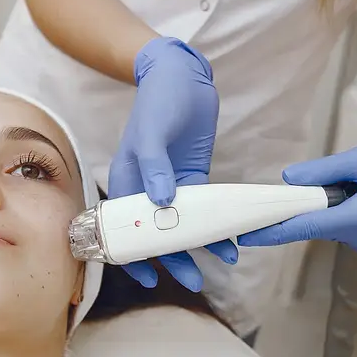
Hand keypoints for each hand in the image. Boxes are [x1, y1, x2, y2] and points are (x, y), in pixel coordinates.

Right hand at [108, 36, 237, 291]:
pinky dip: (215, 224)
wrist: (182, 75)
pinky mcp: (193, 178)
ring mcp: (171, 185)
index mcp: (126, 180)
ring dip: (200, 246)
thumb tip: (162, 201)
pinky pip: (203, 208)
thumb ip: (154, 166)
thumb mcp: (152, 132)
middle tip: (194, 281)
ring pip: (182, 225)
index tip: (147, 278)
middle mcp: (146, 188)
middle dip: (174, 259)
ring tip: (222, 263)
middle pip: (158, 233)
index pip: (125, 228)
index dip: (135, 255)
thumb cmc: (159, 100)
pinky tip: (231, 239)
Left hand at [238, 122, 356, 253]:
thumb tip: (287, 180)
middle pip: (313, 224)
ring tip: (353, 178)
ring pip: (322, 221)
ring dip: (321, 202)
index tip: (247, 236)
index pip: (307, 227)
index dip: (274, 231)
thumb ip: (321, 172)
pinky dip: (330, 205)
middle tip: (310, 181)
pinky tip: (354, 188)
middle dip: (302, 205)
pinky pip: (332, 221)